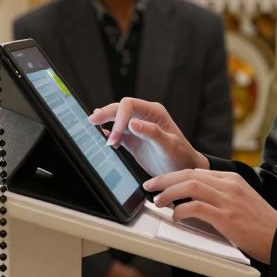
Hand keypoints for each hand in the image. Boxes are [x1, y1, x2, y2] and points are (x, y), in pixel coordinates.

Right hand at [88, 97, 208, 176]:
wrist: (183, 171)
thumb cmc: (181, 157)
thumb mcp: (168, 145)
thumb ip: (151, 133)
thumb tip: (133, 123)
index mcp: (154, 112)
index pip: (129, 105)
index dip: (119, 116)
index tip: (115, 135)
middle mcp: (144, 117)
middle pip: (120, 109)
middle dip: (106, 115)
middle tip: (92, 122)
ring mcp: (138, 129)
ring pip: (116, 120)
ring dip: (105, 123)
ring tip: (93, 128)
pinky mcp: (133, 141)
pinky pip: (117, 134)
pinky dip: (109, 134)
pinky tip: (102, 137)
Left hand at [146, 168, 276, 262]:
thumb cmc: (261, 224)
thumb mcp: (241, 201)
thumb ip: (221, 196)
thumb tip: (194, 200)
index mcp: (231, 179)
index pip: (196, 171)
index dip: (173, 175)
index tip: (159, 182)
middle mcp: (229, 184)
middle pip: (189, 174)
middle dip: (164, 179)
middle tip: (149, 186)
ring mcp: (228, 199)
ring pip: (190, 186)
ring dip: (169, 192)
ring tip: (157, 201)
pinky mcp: (227, 216)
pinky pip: (197, 207)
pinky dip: (181, 210)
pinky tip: (175, 216)